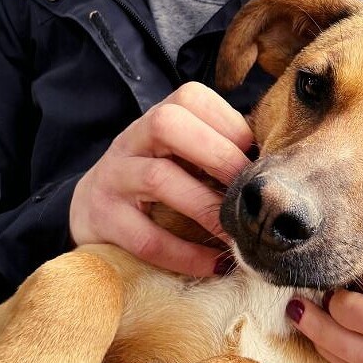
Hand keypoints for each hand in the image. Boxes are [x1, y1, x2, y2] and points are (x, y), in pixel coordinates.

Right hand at [69, 82, 252, 276]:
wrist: (90, 213)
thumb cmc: (154, 185)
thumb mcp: (179, 158)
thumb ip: (215, 154)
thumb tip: (272, 170)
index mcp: (155, 119)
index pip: (191, 98)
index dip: (229, 125)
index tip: (254, 158)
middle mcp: (130, 140)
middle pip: (168, 123)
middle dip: (218, 156)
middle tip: (247, 194)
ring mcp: (112, 177)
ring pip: (157, 178)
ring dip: (205, 208)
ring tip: (234, 234)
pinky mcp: (102, 219)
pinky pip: (146, 237)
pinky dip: (184, 253)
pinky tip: (211, 264)